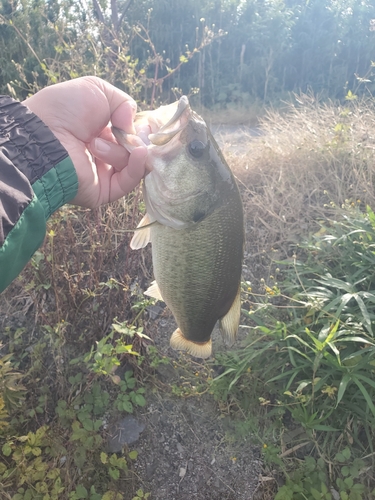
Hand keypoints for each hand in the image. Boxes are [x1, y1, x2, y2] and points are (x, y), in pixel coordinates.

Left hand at [23, 76, 146, 207]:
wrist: (45, 136)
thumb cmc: (65, 110)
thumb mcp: (97, 90)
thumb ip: (123, 102)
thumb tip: (133, 128)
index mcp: (99, 130)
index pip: (130, 133)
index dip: (138, 128)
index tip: (142, 124)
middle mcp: (101, 152)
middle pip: (134, 150)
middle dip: (134, 140)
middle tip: (128, 134)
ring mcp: (103, 173)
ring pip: (130, 163)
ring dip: (118, 150)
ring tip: (95, 145)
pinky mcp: (103, 190)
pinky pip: (128, 182)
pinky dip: (136, 167)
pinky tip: (139, 154)